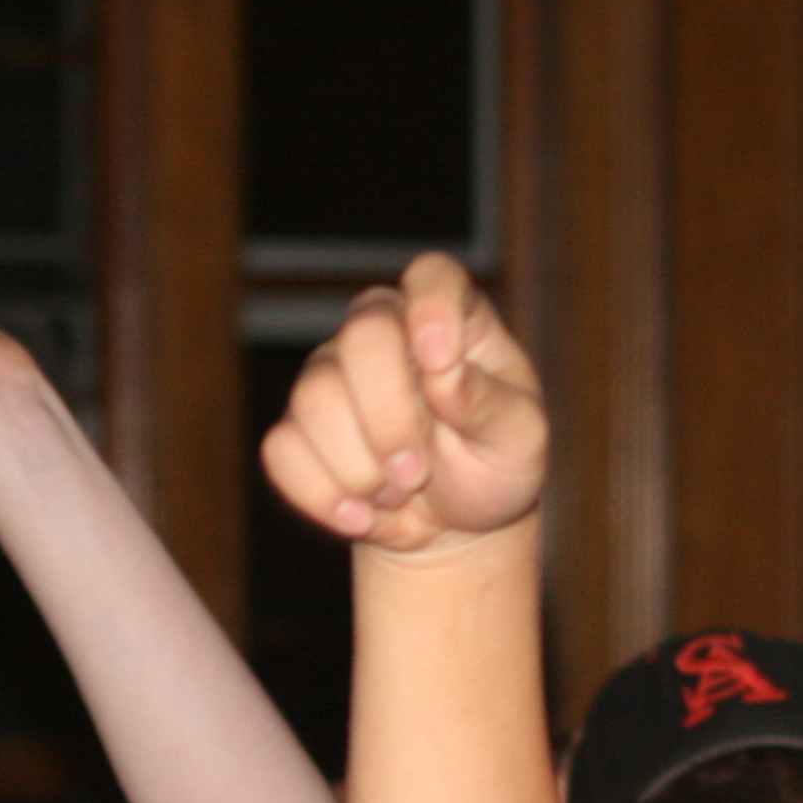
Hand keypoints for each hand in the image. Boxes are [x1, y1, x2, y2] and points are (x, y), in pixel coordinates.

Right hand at [258, 254, 546, 557]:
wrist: (455, 525)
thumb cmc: (494, 464)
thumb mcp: (520, 439)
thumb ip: (490, 403)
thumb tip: (443, 374)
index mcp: (449, 317)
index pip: (432, 276)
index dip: (432, 308)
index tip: (441, 362)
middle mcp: (382, 330)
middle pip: (362, 339)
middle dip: (391, 421)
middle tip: (417, 473)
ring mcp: (330, 374)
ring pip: (315, 399)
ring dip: (361, 469)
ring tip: (398, 493)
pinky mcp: (295, 428)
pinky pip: (283, 452)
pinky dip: (326, 497)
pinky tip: (362, 514)